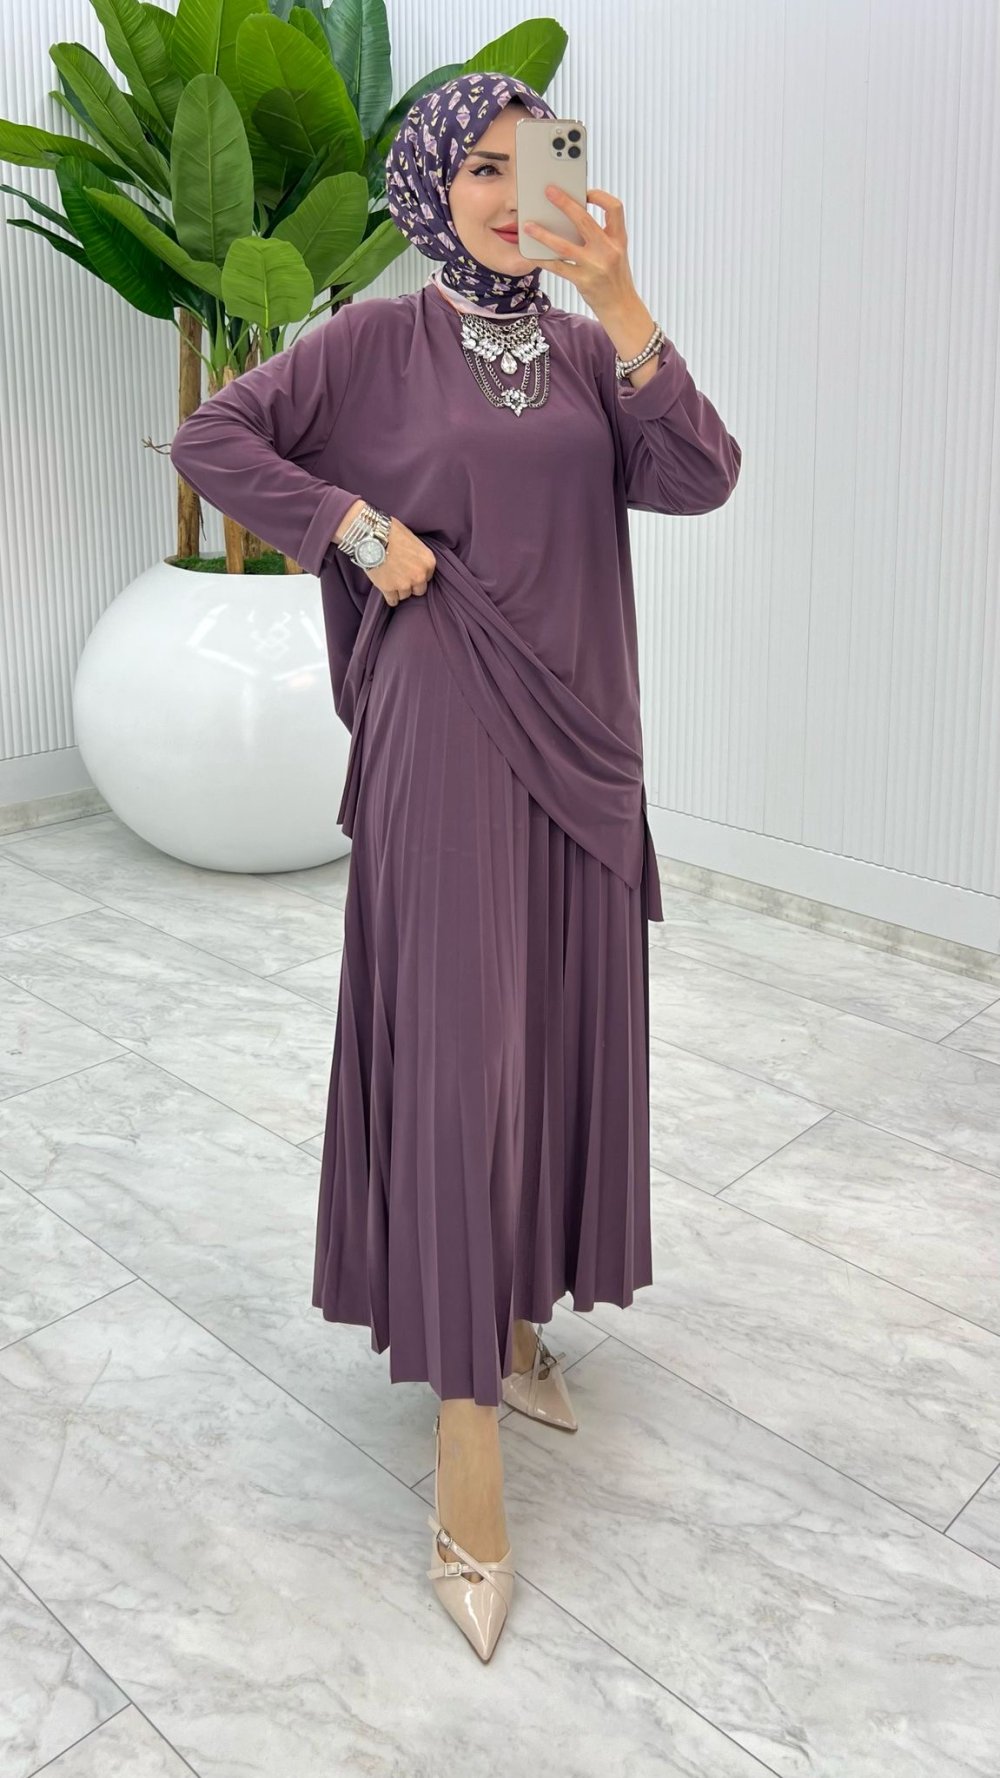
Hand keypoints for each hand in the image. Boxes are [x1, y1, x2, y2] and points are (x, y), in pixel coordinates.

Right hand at [364, 516, 436, 606]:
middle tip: (401, 577)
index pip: (427, 576)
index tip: (410, 571)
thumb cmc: (391, 531)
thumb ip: (417, 555)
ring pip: (405, 595)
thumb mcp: (412, 539)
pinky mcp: (389, 589)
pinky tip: (387, 592)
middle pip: (419, 590)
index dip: (417, 573)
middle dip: (411, 584)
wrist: (371, 535)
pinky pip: (393, 601)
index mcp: (428, 561)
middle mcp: (419, 575)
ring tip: (391, 580)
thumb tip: (413, 560)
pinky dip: (390, 597)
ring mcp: (404, 584)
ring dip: (399, 590)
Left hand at [520, 186, 636, 315]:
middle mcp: (608, 250)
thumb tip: (571, 217)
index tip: (585, 192)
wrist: (621, 307)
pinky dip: (544, 260)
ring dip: (543, 234)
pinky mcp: (583, 282)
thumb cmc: (615, 277)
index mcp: (618, 239)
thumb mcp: (616, 252)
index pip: (615, 208)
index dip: (600, 196)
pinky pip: (558, 268)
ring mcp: (595, 267)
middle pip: (584, 220)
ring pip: (564, 246)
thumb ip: (600, 235)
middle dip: (565, 203)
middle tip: (548, 191)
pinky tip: (533, 254)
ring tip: (528, 226)